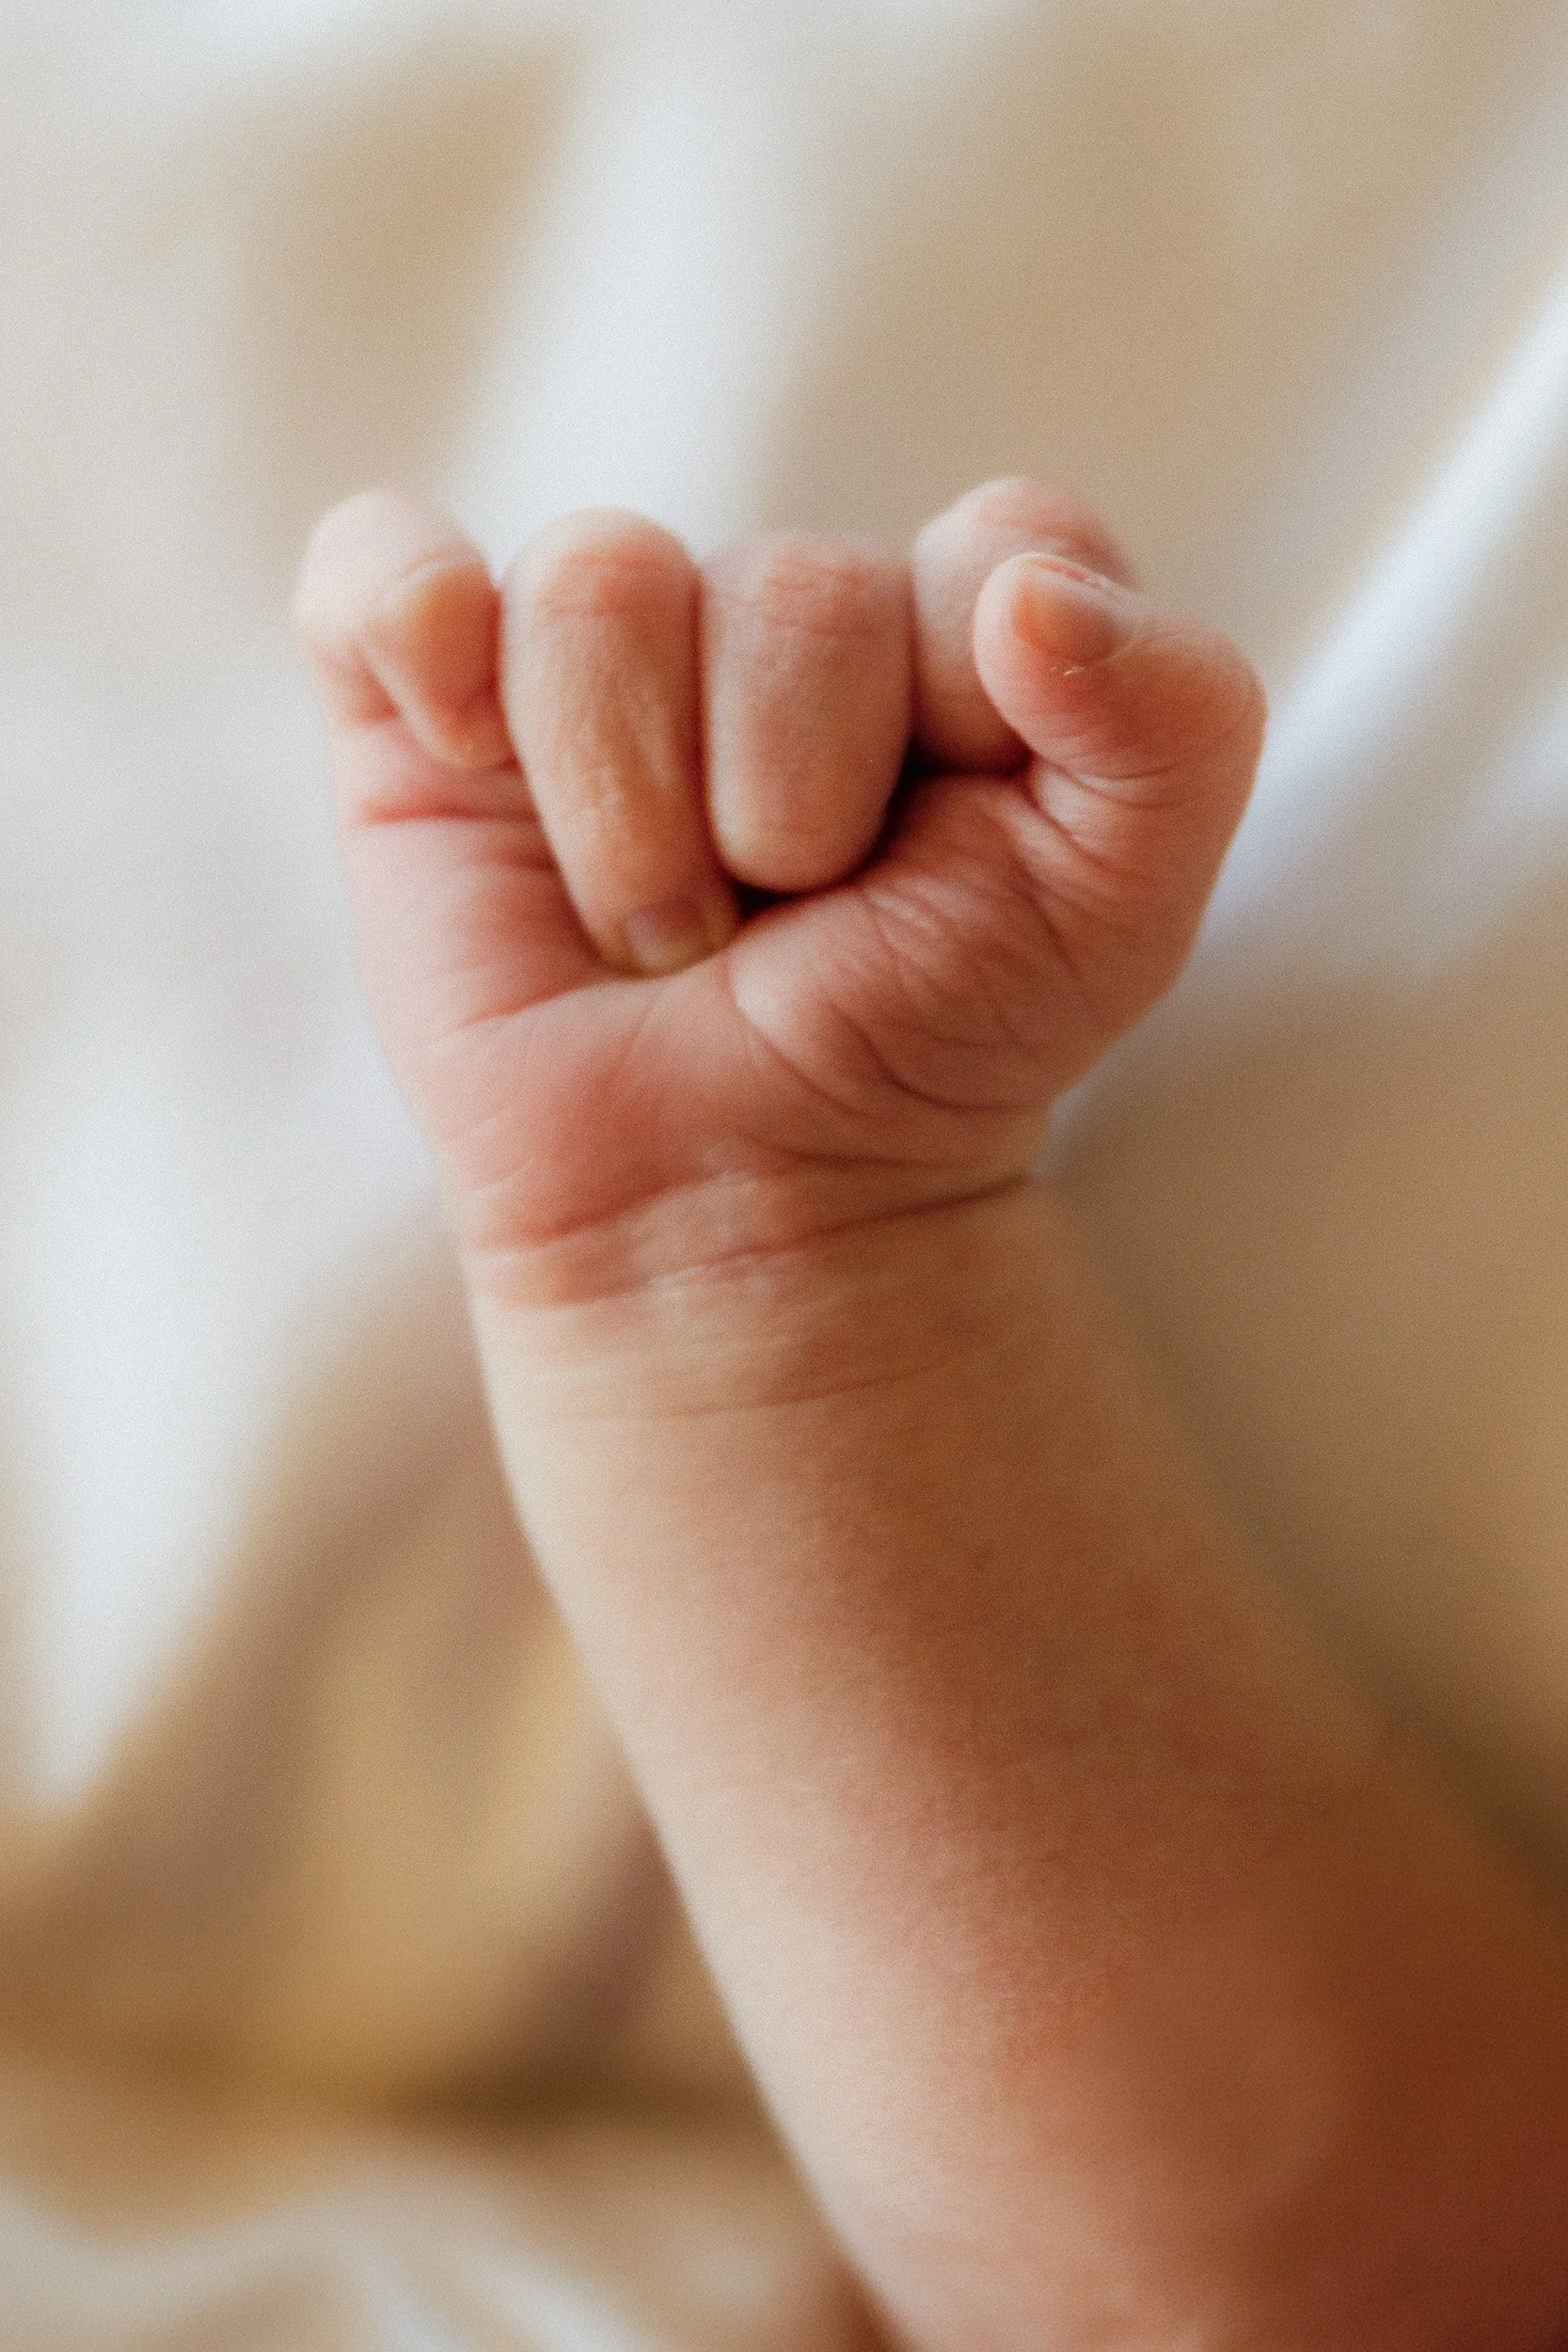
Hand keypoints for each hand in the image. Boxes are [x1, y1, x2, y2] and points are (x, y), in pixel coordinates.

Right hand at [295, 479, 1263, 1302]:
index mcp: (959, 625)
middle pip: (795, 586)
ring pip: (604, 585)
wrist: (737, 1202)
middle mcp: (777, 612)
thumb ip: (1178, 717)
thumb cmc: (925, 1044)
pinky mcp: (430, 708)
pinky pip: (383, 569)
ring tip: (664, 929)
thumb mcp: (1121, 906)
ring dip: (640, 817)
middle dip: (797, 810)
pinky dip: (414, 628)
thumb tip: (1024, 596)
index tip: (950, 853)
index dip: (975, 714)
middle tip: (782, 930)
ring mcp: (598, 653)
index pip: (999, 545)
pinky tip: (464, 748)